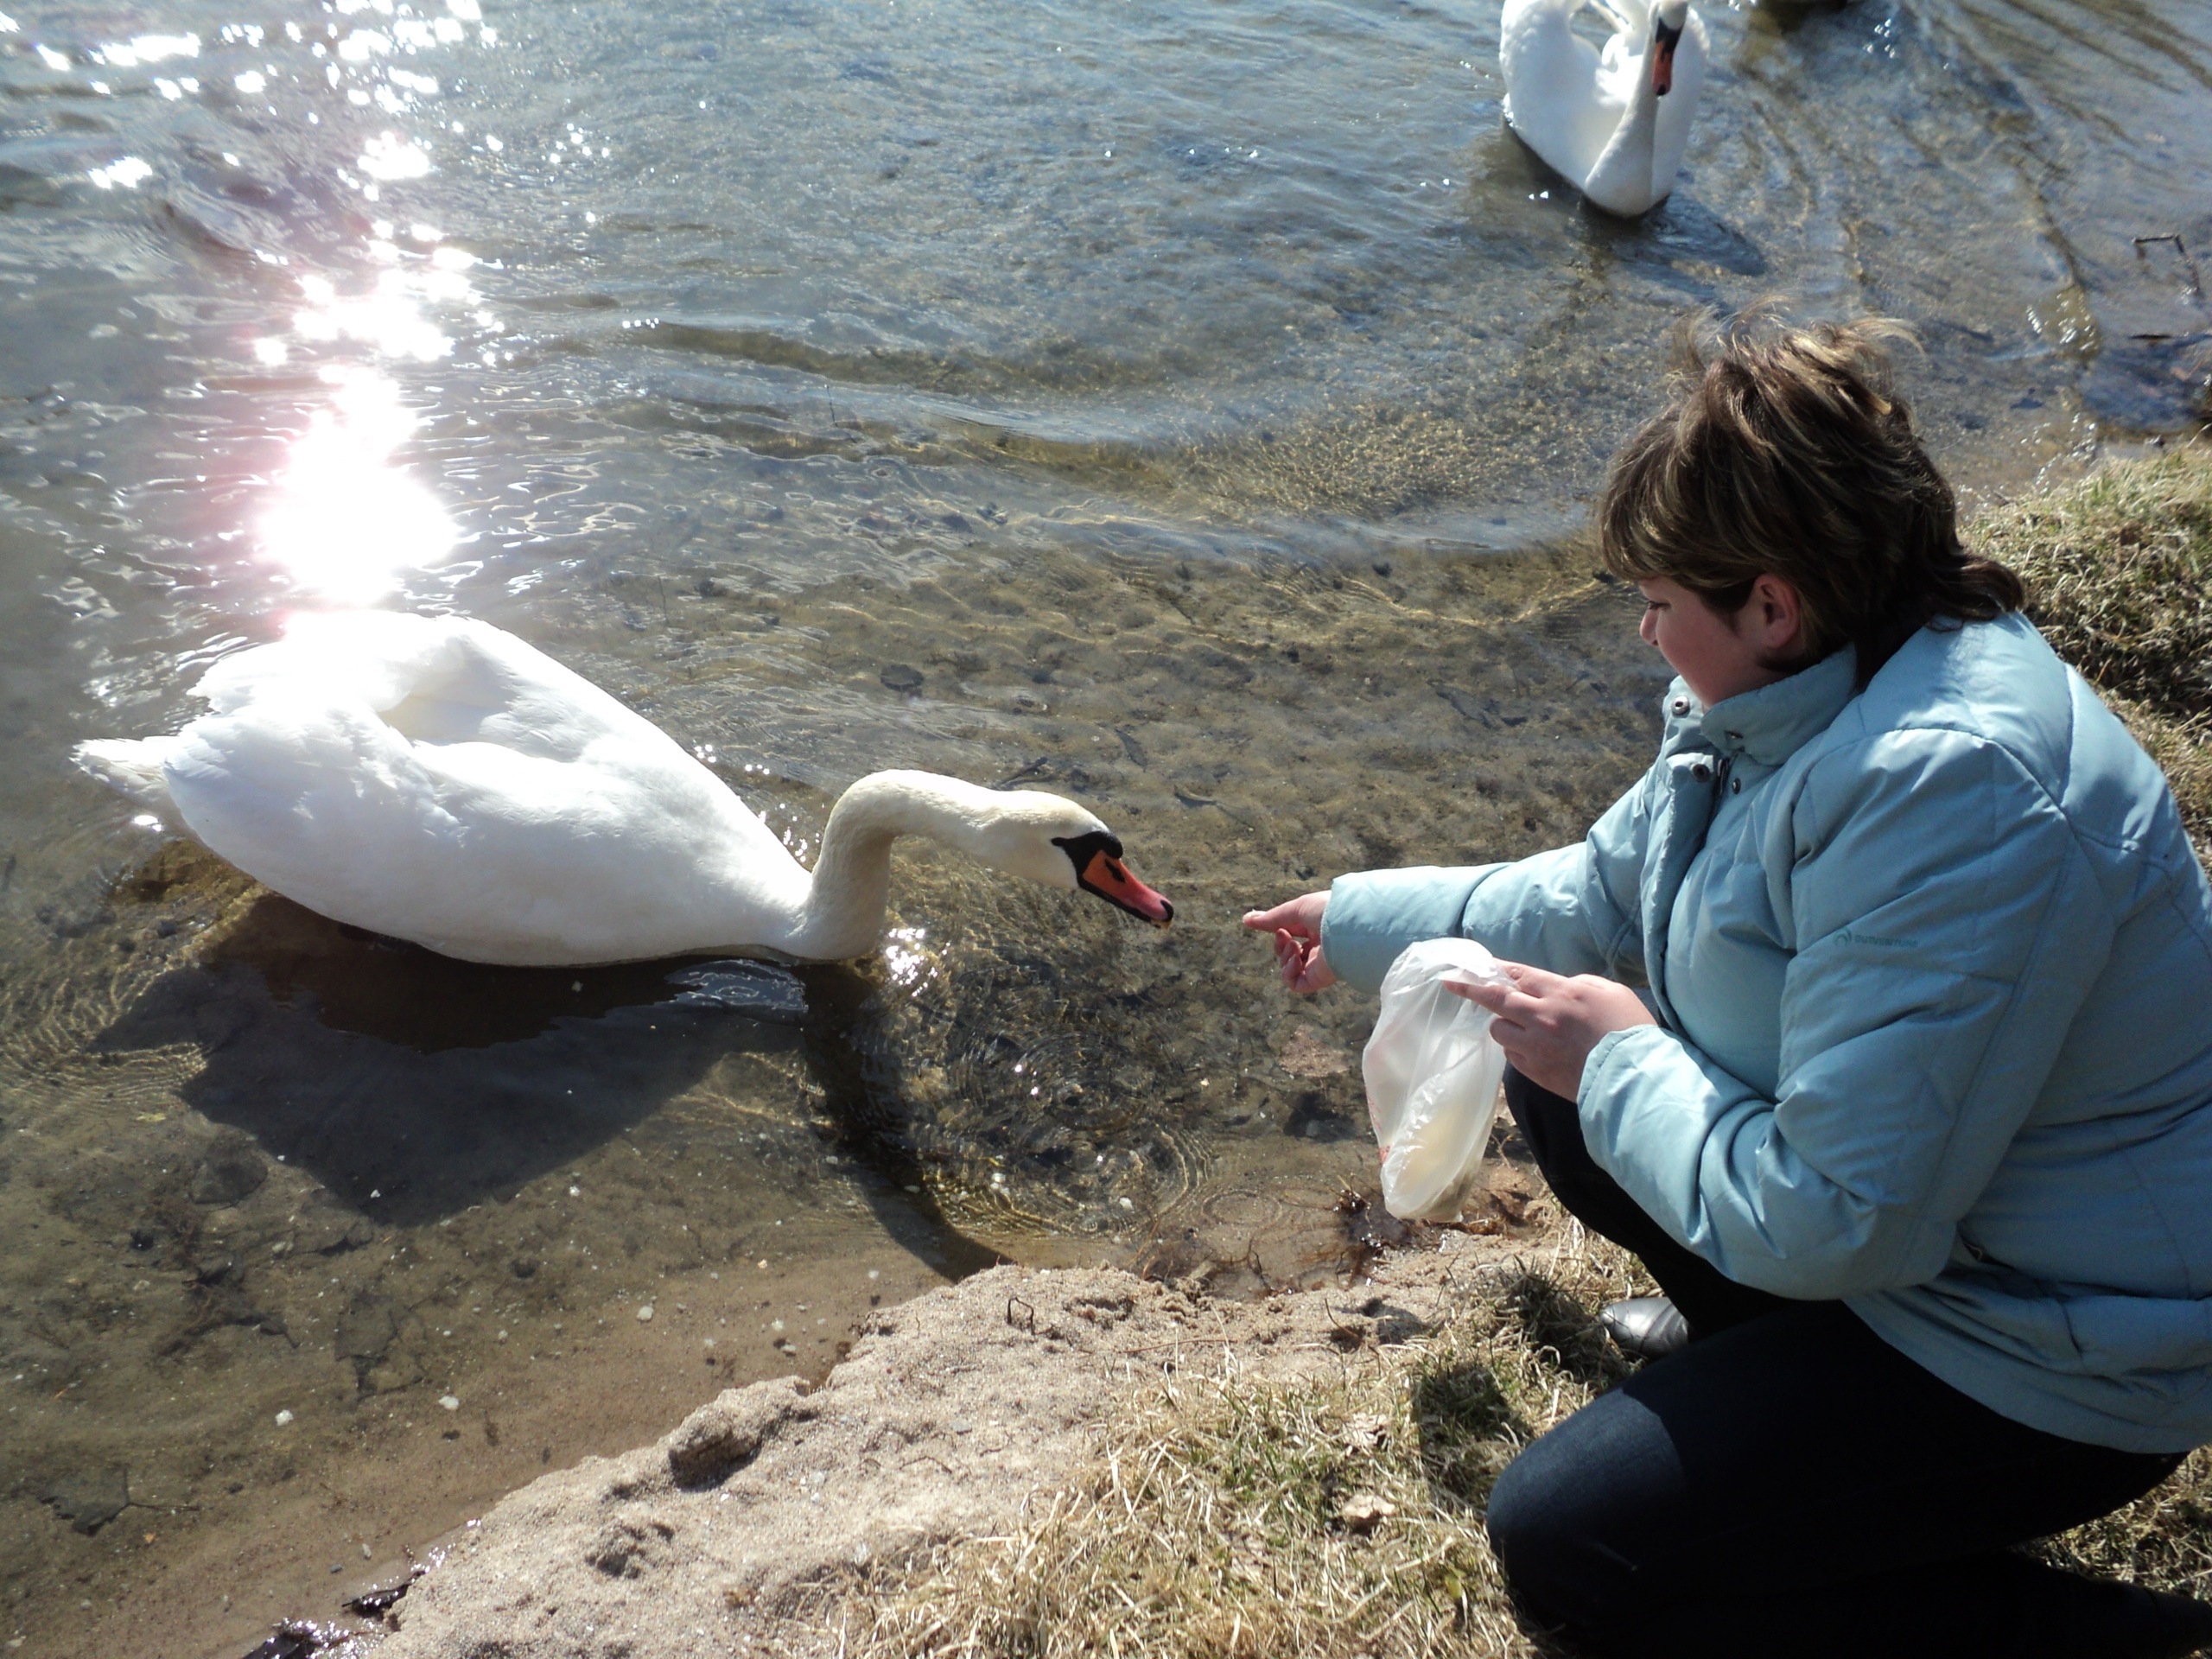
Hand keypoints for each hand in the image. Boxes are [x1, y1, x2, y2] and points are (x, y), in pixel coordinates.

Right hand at [1242, 890, 1335, 993]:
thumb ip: (1270, 918)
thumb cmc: (1326, 911)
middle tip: (1284, 935)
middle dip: (1279, 944)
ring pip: (1290, 968)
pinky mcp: (1320, 979)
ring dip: (1284, 956)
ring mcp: (1320, 964)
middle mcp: (1321, 946)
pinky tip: (1296, 960)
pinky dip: (1288, 973)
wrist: (1348, 927)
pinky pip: (1295, 984)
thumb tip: (1245, 919)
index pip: (1292, 931)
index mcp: (1318, 927)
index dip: (1277, 929)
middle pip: (1289, 952)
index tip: (1261, 923)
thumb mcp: (1295, 910)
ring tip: (1294, 946)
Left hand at [1448, 961, 1654, 1097]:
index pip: (1516, 974)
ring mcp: (1535, 1047)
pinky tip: (1536, 1050)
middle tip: (1451, 983)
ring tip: (1526, 1029)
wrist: (1634, 1079)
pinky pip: (1512, 1056)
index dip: (1491, 968)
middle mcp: (1541, 1017)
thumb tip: (1556, 988)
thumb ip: (1576, 985)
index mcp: (1561, 992)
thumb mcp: (1609, 992)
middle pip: (1495, 999)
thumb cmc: (1630, 1031)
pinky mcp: (1535, 1072)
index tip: (1468, 965)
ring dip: (1505, 1025)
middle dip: (1470, 989)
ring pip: (1499, 1030)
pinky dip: (1518, 1049)